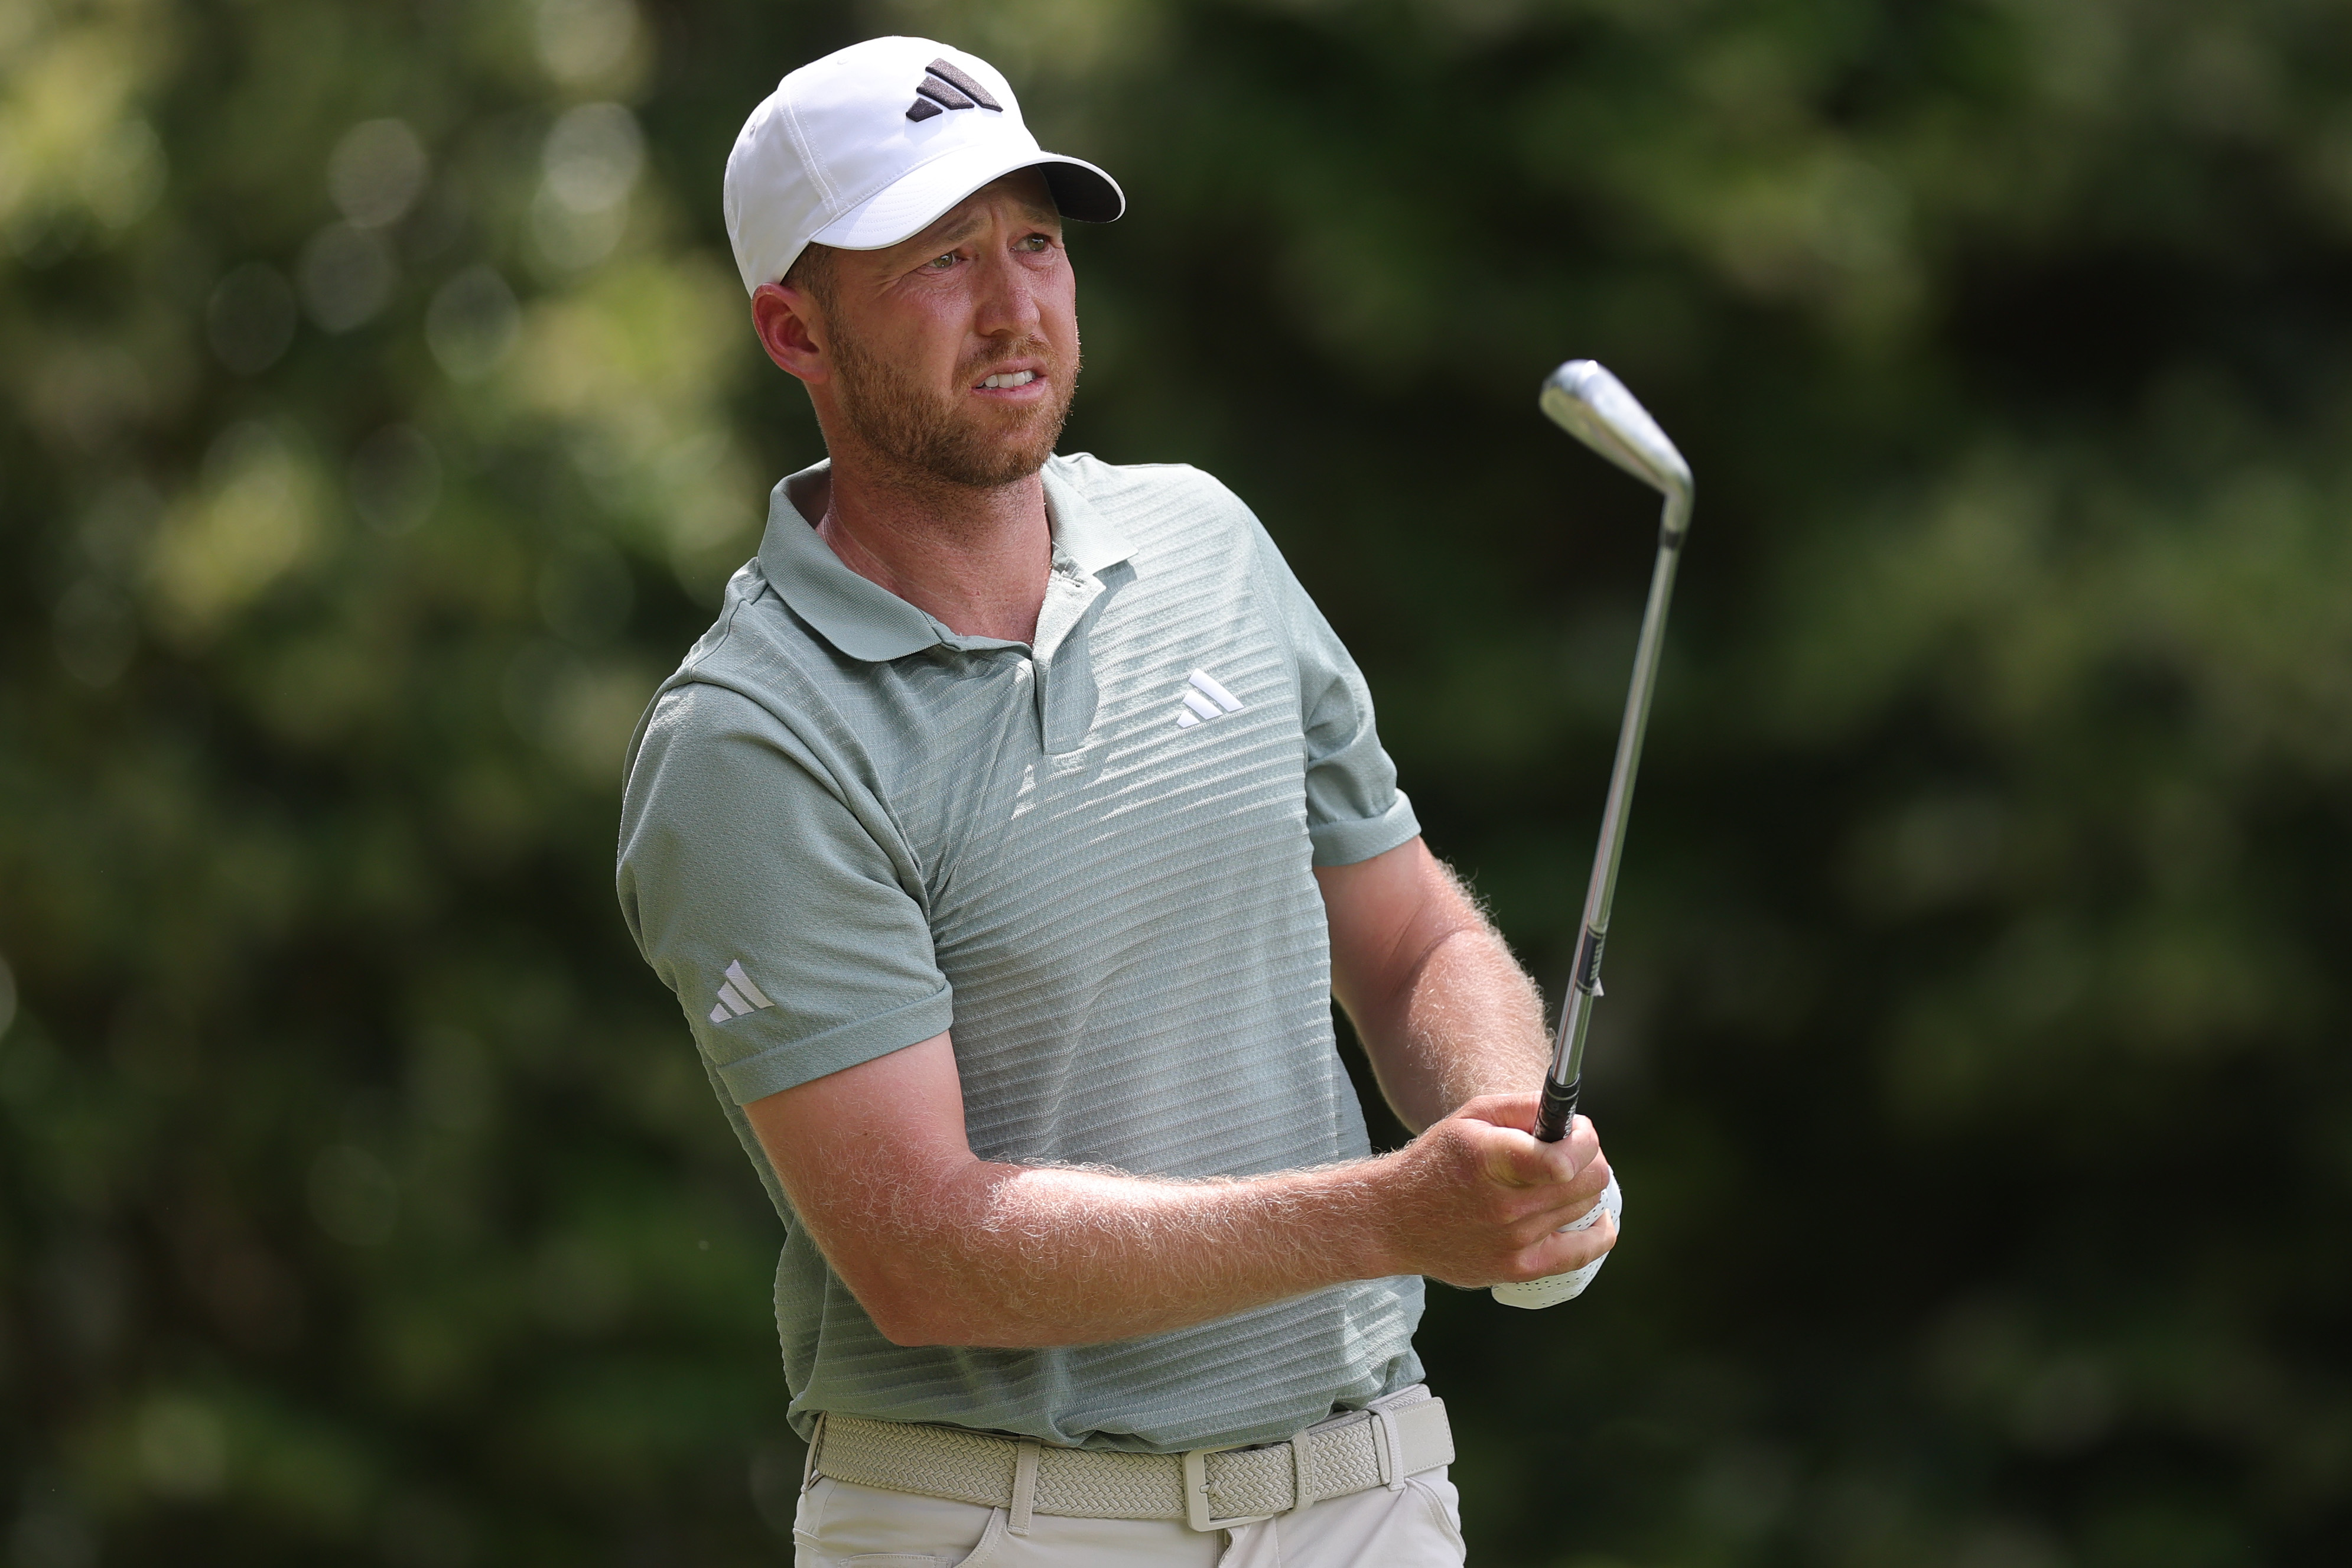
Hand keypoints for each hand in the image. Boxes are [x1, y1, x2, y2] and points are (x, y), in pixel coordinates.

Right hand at [1374, 1094, 1616, 1288]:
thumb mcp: (1470, 1118)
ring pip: (1588, 1206)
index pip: (1564, 1160)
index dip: (1584, 1139)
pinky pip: (1585, 1250)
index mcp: (1489, 1161)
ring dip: (1583, 1187)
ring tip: (1559, 1180)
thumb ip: (1522, 1107)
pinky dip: (1597, 1230)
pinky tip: (1590, 1215)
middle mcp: (1503, 1205)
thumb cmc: (1437, 1161)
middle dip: (1588, 1157)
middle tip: (1568, 1151)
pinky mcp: (1518, 1268)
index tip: (1575, 1131)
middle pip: (1589, 1179)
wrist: (1394, 1221)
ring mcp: (1513, 1242)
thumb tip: (1571, 1116)